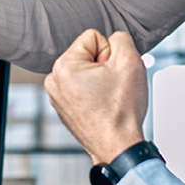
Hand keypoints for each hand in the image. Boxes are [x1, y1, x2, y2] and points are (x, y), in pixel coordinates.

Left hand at [44, 29, 147, 165]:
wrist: (118, 147)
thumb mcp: (130, 61)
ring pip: (87, 70)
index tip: (113, 74)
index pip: (94, 37)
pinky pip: (83, 86)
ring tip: (108, 97)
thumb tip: (113, 40)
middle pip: (88, 53)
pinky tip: (103, 105)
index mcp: (64, 66)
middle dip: (104, 65)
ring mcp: (57, 95)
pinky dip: (95, 92)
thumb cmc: (121, 111)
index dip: (110, 53)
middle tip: (112, 87)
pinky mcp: (64, 106)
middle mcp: (54, 80)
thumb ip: (121, 38)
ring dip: (101, 79)